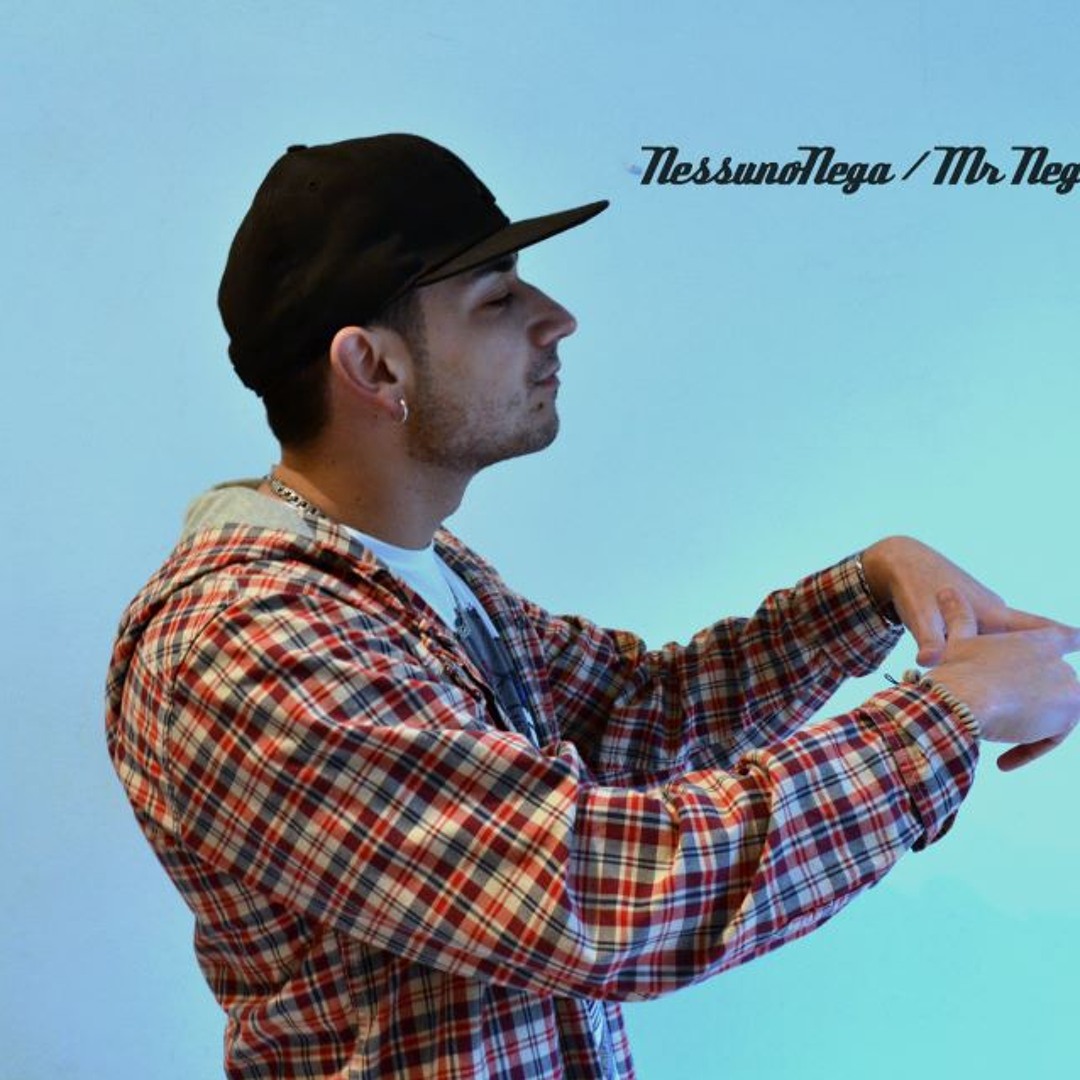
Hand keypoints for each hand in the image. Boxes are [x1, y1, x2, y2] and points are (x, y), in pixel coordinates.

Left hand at [861, 536, 1062, 665]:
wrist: (899, 561)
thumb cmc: (911, 587)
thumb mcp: (920, 615)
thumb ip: (929, 639)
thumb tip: (928, 661)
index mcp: (991, 614)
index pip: (1039, 630)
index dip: (1067, 638)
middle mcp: (993, 613)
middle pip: (1033, 634)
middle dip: (1056, 647)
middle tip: (1078, 654)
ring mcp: (982, 613)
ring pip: (1009, 639)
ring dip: (1026, 654)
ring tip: (1046, 677)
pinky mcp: (968, 617)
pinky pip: (991, 638)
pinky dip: (999, 652)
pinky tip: (997, 669)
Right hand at [928, 589, 1079, 769]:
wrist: (961, 700)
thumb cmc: (957, 670)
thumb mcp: (958, 641)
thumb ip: (959, 618)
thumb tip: (945, 591)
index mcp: (1035, 638)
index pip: (1069, 636)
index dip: (1077, 641)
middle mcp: (1058, 659)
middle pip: (1059, 684)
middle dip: (1035, 704)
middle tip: (1003, 718)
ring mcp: (1068, 684)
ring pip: (1056, 713)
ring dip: (1031, 729)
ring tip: (998, 738)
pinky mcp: (1072, 710)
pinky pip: (1054, 736)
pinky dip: (1031, 748)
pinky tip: (1006, 760)